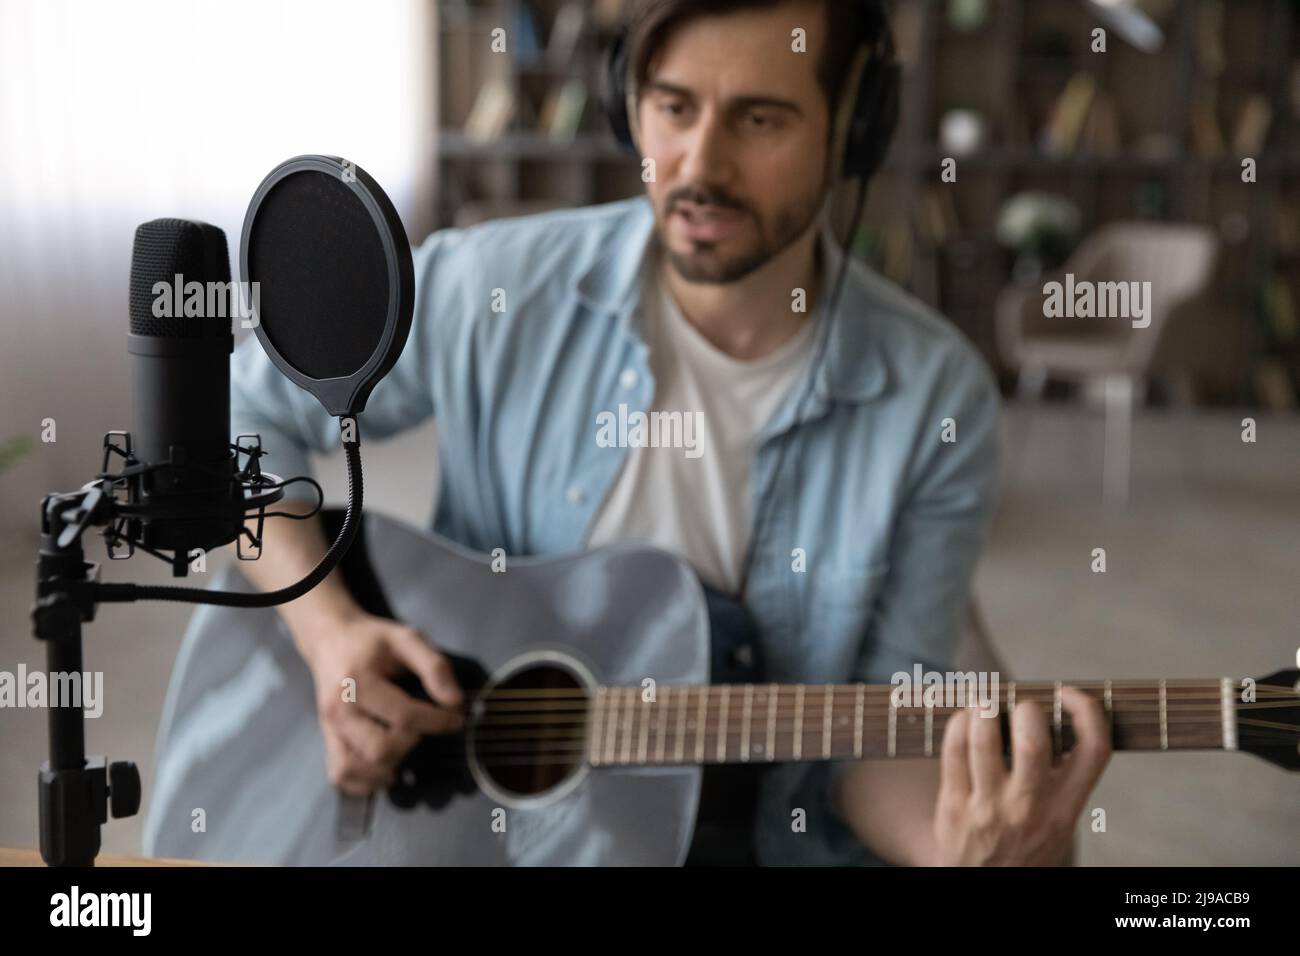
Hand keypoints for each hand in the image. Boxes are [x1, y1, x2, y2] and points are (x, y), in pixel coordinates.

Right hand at [295, 610, 464, 794]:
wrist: (332, 641)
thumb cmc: (373, 641)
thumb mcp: (407, 639)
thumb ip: (434, 666)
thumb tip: (455, 701)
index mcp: (356, 681)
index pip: (403, 716)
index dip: (438, 721)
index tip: (456, 717)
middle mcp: (338, 710)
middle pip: (380, 749)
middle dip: (412, 742)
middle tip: (423, 727)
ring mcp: (329, 728)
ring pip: (358, 768)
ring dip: (389, 765)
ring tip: (405, 744)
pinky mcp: (327, 740)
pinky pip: (342, 775)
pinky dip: (366, 780)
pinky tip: (387, 765)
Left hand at [931, 687, 1110, 864]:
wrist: (986, 889)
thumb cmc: (1024, 844)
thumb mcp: (1058, 821)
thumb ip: (1061, 779)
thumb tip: (1055, 713)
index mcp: (1066, 808)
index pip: (1094, 750)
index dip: (1086, 711)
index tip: (1067, 693)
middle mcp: (1030, 807)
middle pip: (1033, 739)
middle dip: (1027, 708)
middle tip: (1019, 707)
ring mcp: (989, 807)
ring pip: (984, 737)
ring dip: (984, 707)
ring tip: (986, 706)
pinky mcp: (954, 805)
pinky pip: (953, 749)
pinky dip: (958, 723)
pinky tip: (964, 721)